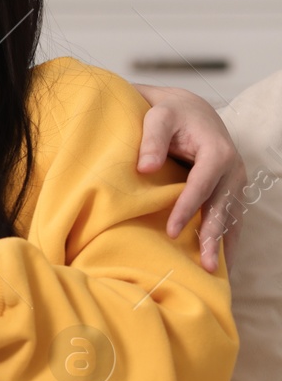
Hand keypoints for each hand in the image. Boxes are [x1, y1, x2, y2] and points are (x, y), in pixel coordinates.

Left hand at [134, 84, 243, 272]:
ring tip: (216, 273)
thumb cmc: (169, 113)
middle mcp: (233, 168)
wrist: (190, 108)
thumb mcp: (157, 117)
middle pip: (223, 207)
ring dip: (224, 244)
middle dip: (213, 237)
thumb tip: (145, 168)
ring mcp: (235, 180)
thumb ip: (151, 140)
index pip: (202, 185)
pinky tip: (222, 260)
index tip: (172, 231)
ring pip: (231, 216)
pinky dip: (228, 237)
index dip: (188, 209)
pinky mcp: (231, 188)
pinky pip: (232, 216)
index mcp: (217, 152)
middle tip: (206, 266)